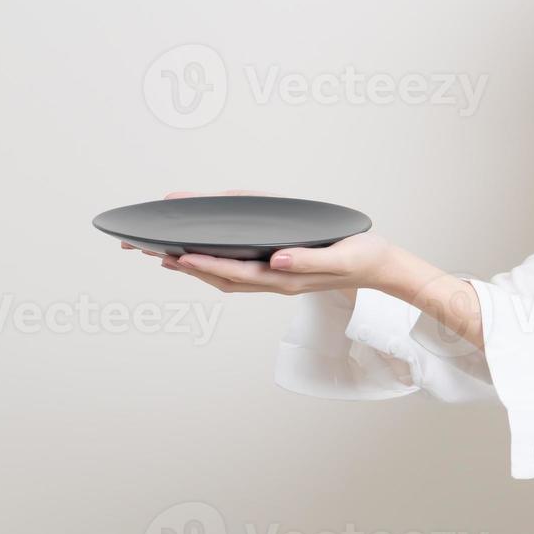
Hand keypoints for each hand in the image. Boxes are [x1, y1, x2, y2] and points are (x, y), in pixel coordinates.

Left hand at [119, 191, 392, 296]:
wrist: (381, 268)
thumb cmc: (362, 257)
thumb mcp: (341, 256)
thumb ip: (308, 259)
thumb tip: (277, 259)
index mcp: (287, 278)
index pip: (237, 273)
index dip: (206, 265)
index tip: (178, 256)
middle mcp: (276, 281)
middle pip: (221, 277)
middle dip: (186, 265)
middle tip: (151, 252)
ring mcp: (277, 278)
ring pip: (225, 276)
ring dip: (194, 267)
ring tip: (164, 255)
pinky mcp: (280, 270)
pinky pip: (239, 271)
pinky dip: (214, 264)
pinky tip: (202, 254)